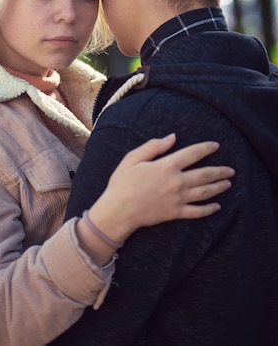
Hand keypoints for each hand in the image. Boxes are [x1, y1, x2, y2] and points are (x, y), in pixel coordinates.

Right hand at [89, 134, 233, 244]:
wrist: (119, 210)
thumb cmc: (123, 182)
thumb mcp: (133, 158)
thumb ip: (154, 146)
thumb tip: (172, 137)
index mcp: (167, 166)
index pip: (193, 154)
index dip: (206, 148)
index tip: (216, 146)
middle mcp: (177, 182)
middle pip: (204, 174)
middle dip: (220, 171)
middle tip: (231, 170)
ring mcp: (178, 199)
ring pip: (205, 192)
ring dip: (218, 187)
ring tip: (228, 183)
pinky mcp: (175, 213)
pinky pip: (197, 211)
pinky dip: (209, 209)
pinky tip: (217, 206)